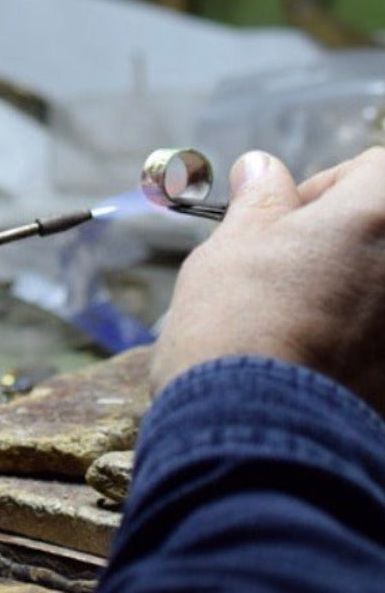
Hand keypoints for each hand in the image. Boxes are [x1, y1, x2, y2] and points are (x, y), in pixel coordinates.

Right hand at [151, 146, 384, 415]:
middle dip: (346, 243)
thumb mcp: (235, 244)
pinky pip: (382, 339)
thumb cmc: (239, 325)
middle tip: (292, 268)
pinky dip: (364, 341)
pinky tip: (318, 363)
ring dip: (355, 292)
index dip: (327, 186)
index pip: (376, 168)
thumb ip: (262, 201)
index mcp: (382, 216)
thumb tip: (262, 167)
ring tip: (299, 322)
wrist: (259, 436)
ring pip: (383, 289)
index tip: (287, 218)